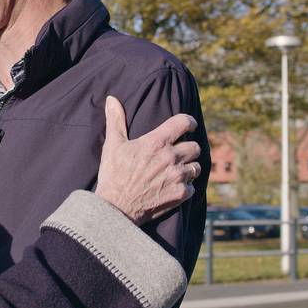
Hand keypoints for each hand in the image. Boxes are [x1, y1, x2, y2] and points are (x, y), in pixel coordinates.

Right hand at [95, 95, 200, 224]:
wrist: (116, 208)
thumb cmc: (113, 175)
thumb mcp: (113, 145)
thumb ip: (116, 120)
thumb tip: (111, 99)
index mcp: (157, 142)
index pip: (184, 122)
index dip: (189, 122)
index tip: (188, 126)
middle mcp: (171, 157)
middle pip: (195, 146)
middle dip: (188, 149)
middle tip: (178, 154)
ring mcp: (178, 176)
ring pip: (196, 167)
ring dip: (189, 168)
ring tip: (176, 172)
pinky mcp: (180, 194)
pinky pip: (193, 187)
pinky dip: (186, 187)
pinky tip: (173, 188)